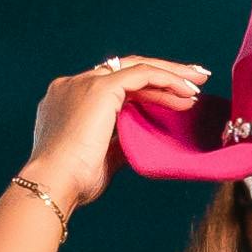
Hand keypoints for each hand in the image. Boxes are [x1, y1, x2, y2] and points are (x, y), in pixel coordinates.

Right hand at [22, 51, 207, 218]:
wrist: (53, 183)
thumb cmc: (72, 182)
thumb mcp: (100, 158)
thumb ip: (118, 143)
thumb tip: (139, 142)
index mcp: (68, 100)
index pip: (114, 86)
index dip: (146, 90)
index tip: (174, 97)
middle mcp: (74, 85)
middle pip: (126, 70)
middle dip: (164, 73)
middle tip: (194, 79)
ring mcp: (85, 83)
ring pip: (137, 68)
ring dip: (171, 76)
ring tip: (198, 84)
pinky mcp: (100, 87)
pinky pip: (142, 74)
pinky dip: (166, 80)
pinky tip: (187, 92)